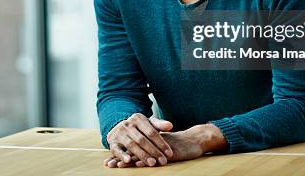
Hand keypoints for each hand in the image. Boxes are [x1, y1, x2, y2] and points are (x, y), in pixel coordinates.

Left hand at [104, 124, 226, 167]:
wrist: (195, 140)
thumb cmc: (178, 144)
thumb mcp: (162, 146)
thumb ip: (150, 150)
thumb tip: (136, 160)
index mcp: (147, 141)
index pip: (131, 148)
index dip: (121, 154)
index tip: (110, 161)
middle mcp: (151, 143)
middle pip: (133, 150)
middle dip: (120, 158)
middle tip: (109, 164)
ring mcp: (158, 146)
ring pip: (141, 152)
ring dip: (130, 159)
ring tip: (119, 165)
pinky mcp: (167, 151)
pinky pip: (154, 155)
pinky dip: (146, 159)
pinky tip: (138, 163)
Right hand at [105, 114, 173, 166]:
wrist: (119, 127)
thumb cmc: (139, 128)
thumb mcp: (148, 123)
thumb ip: (159, 125)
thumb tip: (170, 125)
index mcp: (138, 119)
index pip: (151, 132)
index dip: (161, 143)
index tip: (169, 153)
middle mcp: (128, 125)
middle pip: (142, 140)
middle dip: (154, 151)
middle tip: (163, 161)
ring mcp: (119, 133)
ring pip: (132, 145)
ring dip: (142, 155)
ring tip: (152, 163)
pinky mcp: (112, 142)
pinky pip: (117, 150)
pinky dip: (122, 155)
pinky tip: (129, 160)